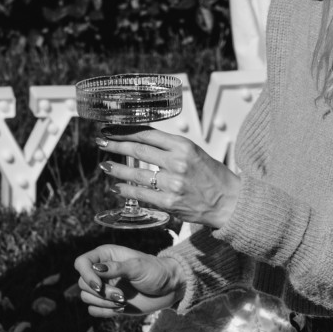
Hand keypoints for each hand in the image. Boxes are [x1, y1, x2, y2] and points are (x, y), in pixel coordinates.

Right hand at [75, 245, 183, 317]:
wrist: (169, 289)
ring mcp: (105, 287)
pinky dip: (104, 312)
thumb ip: (117, 267)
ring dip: (103, 303)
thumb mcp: (138, 266)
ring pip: (86, 297)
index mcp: (106, 256)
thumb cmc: (156, 271)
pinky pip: (93, 310)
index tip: (99, 286)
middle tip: (121, 296)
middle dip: (100, 293)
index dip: (86, 275)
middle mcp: (102, 271)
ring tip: (122, 302)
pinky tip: (120, 309)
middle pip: (82, 283)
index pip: (81, 263)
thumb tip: (96, 269)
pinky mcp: (108, 303)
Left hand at [95, 128, 241, 229]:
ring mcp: (173, 184)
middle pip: (139, 150)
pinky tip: (117, 187)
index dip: (126, 131)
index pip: (148, 134)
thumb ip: (171, 149)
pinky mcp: (170, 202)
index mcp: (184, 146)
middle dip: (116, 145)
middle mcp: (178, 162)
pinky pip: (142, 195)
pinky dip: (127, 190)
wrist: (231, 202)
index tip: (112, 129)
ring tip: (106, 166)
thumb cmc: (214, 177)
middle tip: (102, 142)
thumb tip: (143, 142)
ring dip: (118, 169)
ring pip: (137, 173)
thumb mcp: (195, 153)